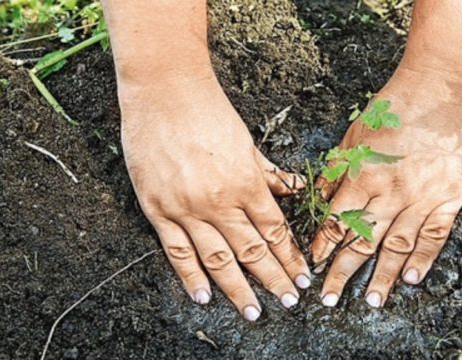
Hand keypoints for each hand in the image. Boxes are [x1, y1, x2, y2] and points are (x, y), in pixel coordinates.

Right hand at [120, 73, 310, 320]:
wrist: (164, 92)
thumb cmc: (208, 111)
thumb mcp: (247, 141)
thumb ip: (268, 173)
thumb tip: (293, 189)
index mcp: (247, 183)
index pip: (275, 231)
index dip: (291, 257)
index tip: (302, 275)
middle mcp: (220, 202)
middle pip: (253, 251)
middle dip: (275, 279)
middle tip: (290, 301)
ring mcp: (188, 209)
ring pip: (219, 259)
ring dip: (240, 289)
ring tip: (255, 311)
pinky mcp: (158, 210)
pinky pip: (177, 251)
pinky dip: (191, 277)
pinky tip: (204, 296)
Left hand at [310, 70, 461, 307]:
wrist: (438, 91)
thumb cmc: (392, 109)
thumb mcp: (352, 136)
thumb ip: (336, 171)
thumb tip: (315, 199)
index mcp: (363, 175)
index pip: (337, 221)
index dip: (323, 246)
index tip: (313, 266)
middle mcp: (390, 192)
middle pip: (363, 240)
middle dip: (343, 272)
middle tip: (331, 299)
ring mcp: (422, 197)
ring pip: (398, 245)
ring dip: (383, 276)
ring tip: (372, 301)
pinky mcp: (449, 196)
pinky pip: (434, 234)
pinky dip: (424, 258)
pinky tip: (412, 278)